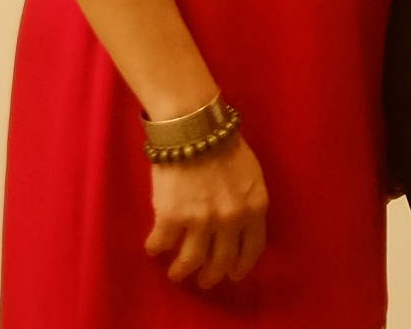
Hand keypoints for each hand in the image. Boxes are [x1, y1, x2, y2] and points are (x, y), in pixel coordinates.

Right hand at [144, 134, 267, 287]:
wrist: (195, 130)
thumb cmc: (226, 147)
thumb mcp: (251, 177)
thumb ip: (247, 203)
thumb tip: (239, 227)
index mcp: (255, 207)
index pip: (253, 247)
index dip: (242, 265)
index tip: (234, 274)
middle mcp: (231, 219)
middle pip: (222, 260)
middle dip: (213, 275)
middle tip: (205, 281)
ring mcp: (200, 220)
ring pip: (191, 261)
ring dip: (183, 271)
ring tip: (178, 273)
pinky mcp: (171, 217)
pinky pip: (162, 244)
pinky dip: (156, 249)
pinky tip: (155, 248)